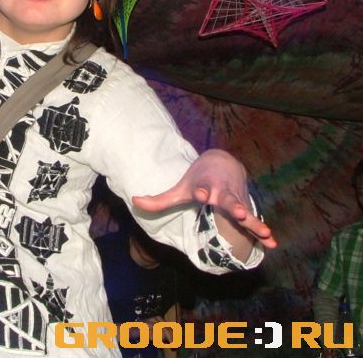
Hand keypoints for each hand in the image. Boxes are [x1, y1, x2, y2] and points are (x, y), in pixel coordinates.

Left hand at [131, 149, 276, 249]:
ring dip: (254, 221)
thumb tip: (134, 202)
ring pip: (246, 211)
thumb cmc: (198, 180)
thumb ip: (158, 199)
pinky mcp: (245, 208)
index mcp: (205, 186)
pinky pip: (255, 221)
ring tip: (263, 232)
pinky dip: (263, 231)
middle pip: (228, 199)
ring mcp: (236, 200)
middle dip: (233, 205)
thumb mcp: (179, 189)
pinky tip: (273, 243)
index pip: (202, 188)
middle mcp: (222, 192)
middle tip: (238, 212)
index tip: (202, 194)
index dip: (202, 191)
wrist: (223, 163)